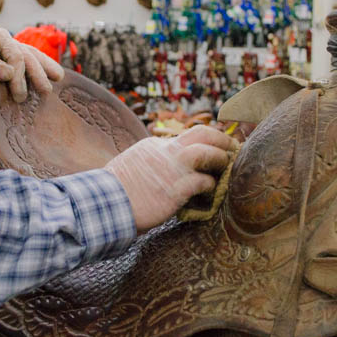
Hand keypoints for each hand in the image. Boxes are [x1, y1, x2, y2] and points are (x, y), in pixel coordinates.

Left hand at [0, 29, 63, 101]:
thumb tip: (10, 74)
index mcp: (2, 37)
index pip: (17, 56)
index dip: (20, 75)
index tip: (18, 93)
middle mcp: (9, 42)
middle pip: (30, 56)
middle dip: (39, 74)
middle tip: (45, 91)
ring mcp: (10, 51)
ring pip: (33, 57)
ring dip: (46, 68)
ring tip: (59, 79)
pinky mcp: (9, 62)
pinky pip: (28, 65)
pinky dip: (39, 70)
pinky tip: (49, 78)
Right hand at [105, 125, 233, 232]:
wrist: (104, 204)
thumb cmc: (112, 192)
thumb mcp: (130, 167)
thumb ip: (147, 165)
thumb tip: (155, 173)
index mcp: (153, 146)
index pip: (184, 139)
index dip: (201, 145)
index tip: (211, 152)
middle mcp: (164, 151)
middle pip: (201, 133)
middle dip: (221, 138)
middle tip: (232, 147)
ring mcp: (171, 169)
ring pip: (207, 152)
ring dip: (221, 158)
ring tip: (227, 166)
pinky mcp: (176, 189)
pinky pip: (204, 182)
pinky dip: (211, 185)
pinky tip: (211, 190)